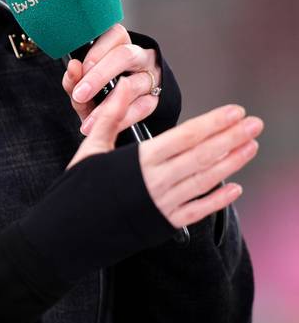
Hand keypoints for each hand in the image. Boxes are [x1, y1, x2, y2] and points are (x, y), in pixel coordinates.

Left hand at [62, 23, 161, 134]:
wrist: (120, 108)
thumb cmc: (99, 88)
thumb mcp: (84, 82)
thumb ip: (76, 77)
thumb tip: (73, 67)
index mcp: (121, 43)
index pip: (114, 35)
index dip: (96, 52)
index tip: (79, 68)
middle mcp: (139, 55)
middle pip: (125, 56)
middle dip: (99, 76)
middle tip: (79, 95)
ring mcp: (151, 76)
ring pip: (134, 84)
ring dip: (108, 104)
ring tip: (90, 120)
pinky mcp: (157, 97)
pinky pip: (143, 106)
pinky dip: (123, 118)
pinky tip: (108, 125)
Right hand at [64, 75, 263, 229]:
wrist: (66, 235)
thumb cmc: (76, 189)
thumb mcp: (91, 148)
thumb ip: (112, 117)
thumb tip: (123, 87)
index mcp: (139, 160)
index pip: (186, 137)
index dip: (214, 123)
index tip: (235, 112)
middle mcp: (156, 182)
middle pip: (203, 156)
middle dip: (232, 138)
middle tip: (255, 124)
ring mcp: (162, 205)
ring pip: (206, 180)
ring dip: (232, 163)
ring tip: (251, 147)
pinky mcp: (163, 225)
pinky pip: (198, 211)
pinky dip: (218, 200)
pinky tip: (234, 188)